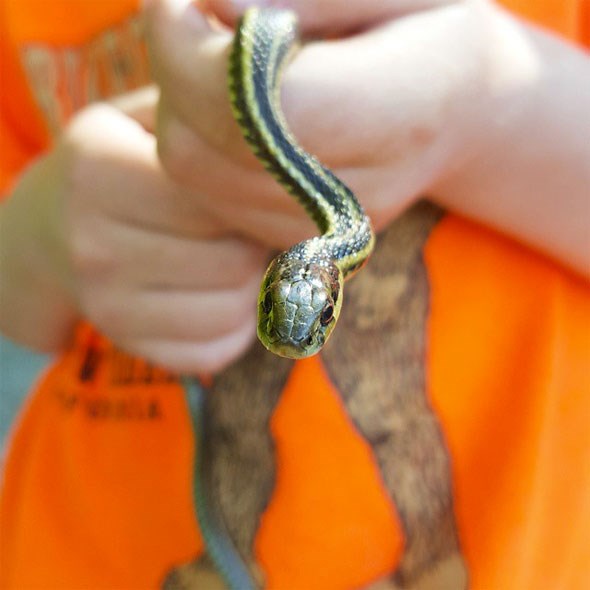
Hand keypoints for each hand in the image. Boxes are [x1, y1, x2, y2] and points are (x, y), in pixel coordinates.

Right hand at [0, 92, 267, 372]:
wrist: (48, 230)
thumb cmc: (118, 164)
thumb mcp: (145, 118)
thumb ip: (205, 122)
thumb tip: (291, 155)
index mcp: (97, 171)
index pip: (219, 199)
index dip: (257, 199)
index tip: (263, 193)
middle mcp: (93, 245)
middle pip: (234, 262)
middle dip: (257, 245)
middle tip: (250, 230)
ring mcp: (106, 305)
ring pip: (231, 312)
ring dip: (254, 288)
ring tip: (238, 260)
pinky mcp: (127, 343)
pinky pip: (213, 352)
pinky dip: (237, 329)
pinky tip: (225, 296)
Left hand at [146, 0, 589, 275]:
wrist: (463, 111)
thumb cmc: (431, 28)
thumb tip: (211, 4)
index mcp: (405, 116)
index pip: (265, 108)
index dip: (195, 54)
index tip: (176, 0)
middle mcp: (362, 193)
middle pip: (211, 151)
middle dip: (178, 75)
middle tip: (197, 20)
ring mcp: (325, 226)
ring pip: (198, 177)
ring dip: (183, 109)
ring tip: (219, 62)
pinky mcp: (296, 234)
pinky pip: (207, 195)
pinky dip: (199, 144)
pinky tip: (234, 110)